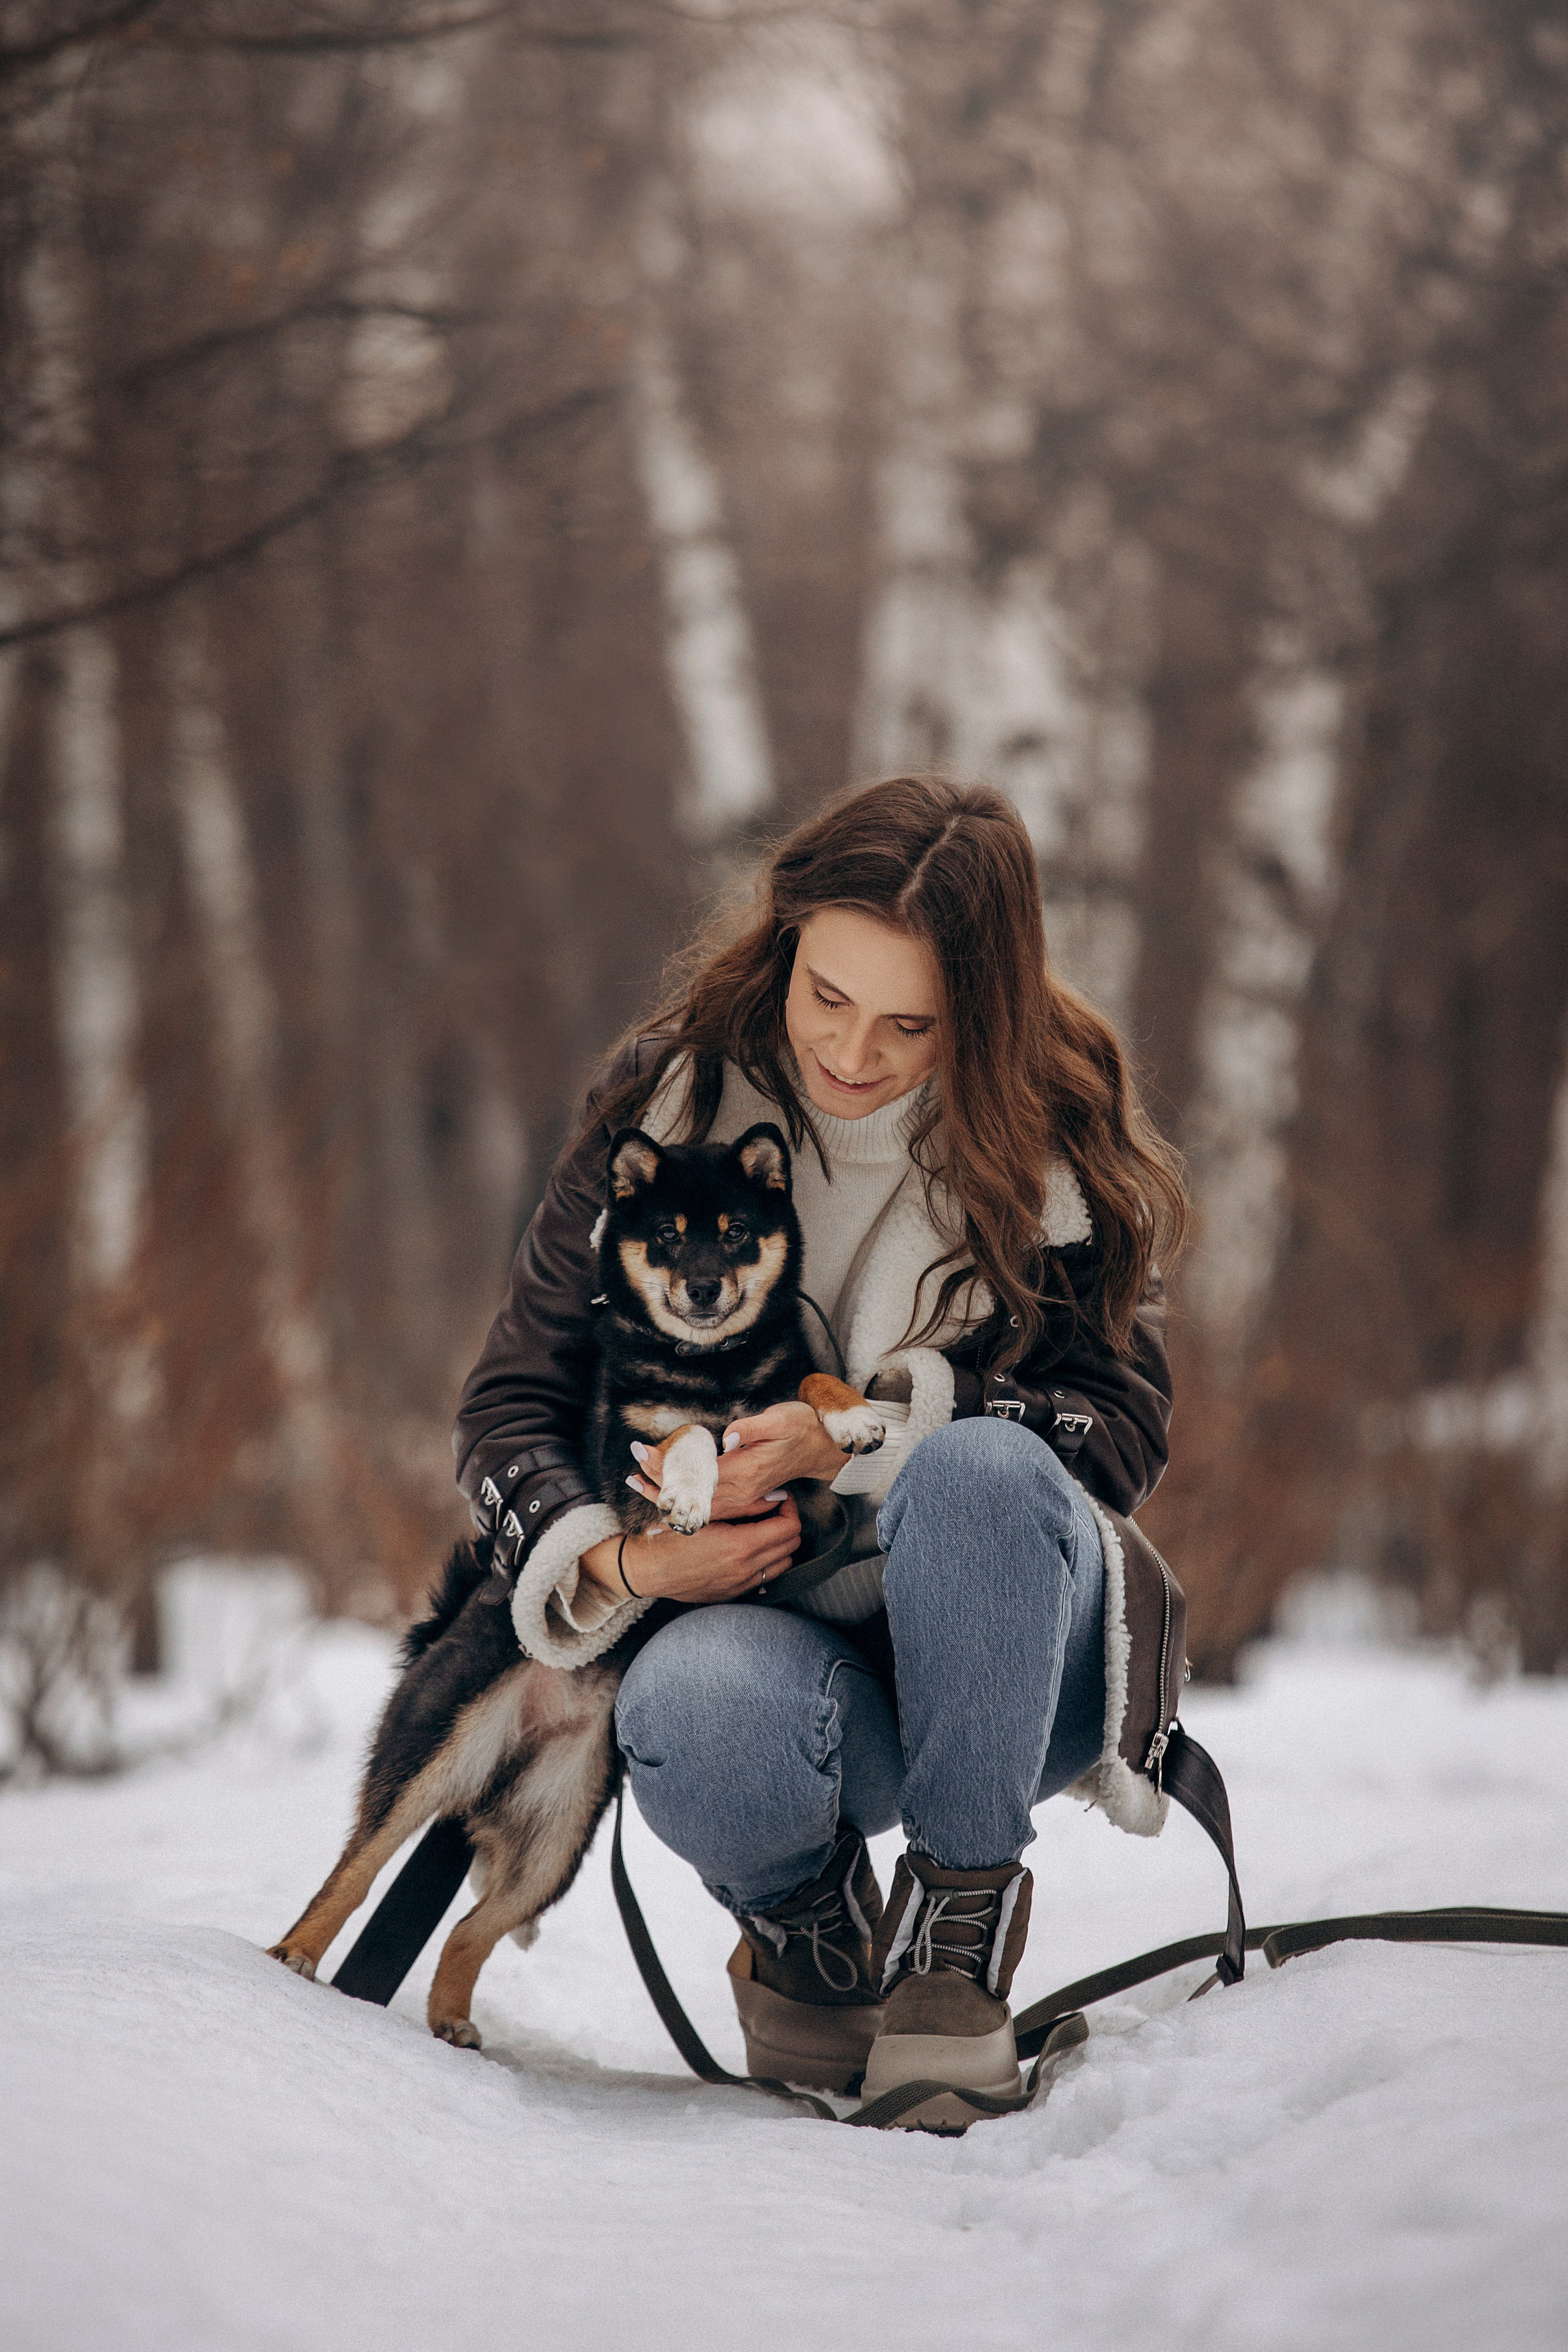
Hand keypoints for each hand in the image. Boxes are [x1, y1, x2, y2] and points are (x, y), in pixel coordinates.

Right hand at [579, 1496, 802, 1604]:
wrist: (649, 1570)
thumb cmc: (672, 1536)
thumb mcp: (708, 1514)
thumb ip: (747, 1505)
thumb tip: (777, 1496)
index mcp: (740, 1546)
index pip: (789, 1527)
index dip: (790, 1508)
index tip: (782, 1498)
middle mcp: (745, 1569)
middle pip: (791, 1546)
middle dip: (788, 1524)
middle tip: (776, 1510)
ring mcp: (740, 1585)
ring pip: (782, 1565)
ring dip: (781, 1546)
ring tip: (766, 1529)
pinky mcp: (734, 1595)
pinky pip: (765, 1579)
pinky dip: (767, 1563)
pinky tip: (752, 1551)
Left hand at [626, 1402, 845, 1521]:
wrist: (822, 1449)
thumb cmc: (801, 1428)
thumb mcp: (779, 1419)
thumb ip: (750, 1429)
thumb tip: (726, 1438)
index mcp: (746, 1471)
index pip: (698, 1470)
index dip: (669, 1463)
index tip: (643, 1453)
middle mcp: (742, 1490)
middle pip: (693, 1491)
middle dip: (659, 1481)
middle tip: (631, 1471)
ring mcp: (743, 1496)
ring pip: (697, 1501)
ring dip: (667, 1494)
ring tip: (637, 1484)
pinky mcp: (743, 1496)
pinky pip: (709, 1505)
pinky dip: (685, 1503)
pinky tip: (666, 1503)